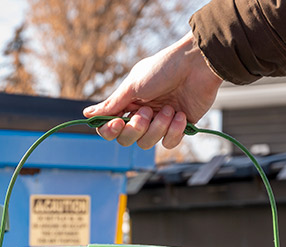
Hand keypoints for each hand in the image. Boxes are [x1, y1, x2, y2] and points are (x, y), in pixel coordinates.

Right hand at [83, 31, 223, 148]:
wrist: (198, 63)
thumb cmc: (164, 68)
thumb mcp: (133, 86)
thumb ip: (111, 104)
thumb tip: (87, 114)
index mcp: (128, 103)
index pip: (110, 127)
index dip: (111, 130)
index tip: (118, 122)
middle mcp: (142, 114)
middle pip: (127, 140)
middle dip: (137, 129)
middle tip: (148, 111)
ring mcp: (160, 122)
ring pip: (148, 143)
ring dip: (158, 127)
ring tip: (170, 108)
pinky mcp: (179, 127)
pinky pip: (169, 143)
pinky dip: (175, 131)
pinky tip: (181, 114)